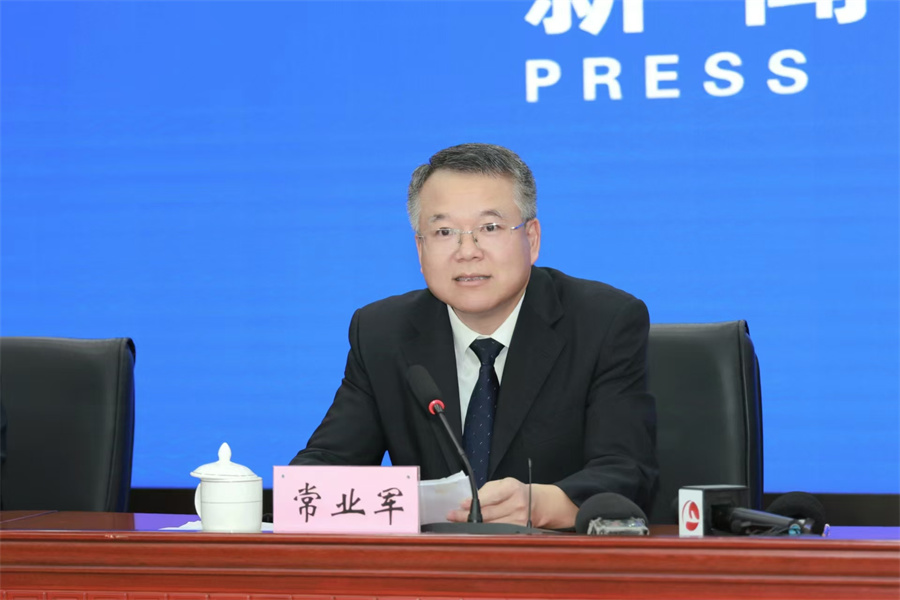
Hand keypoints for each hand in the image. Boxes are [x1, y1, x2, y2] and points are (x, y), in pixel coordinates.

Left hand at [446, 478, 577, 528]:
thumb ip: (487, 491)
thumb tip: (468, 502)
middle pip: (488, 514)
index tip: (462, 504)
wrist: (538, 504)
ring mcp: (519, 520)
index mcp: (512, 488)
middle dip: (467, 516)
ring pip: (491, 526)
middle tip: (452, 515)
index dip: (475, 502)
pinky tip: (474, 531)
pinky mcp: (518, 531)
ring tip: (458, 523)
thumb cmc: (516, 492)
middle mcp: (517, 505)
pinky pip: (497, 533)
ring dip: (473, 526)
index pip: (491, 496)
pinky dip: (484, 532)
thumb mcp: (503, 483)